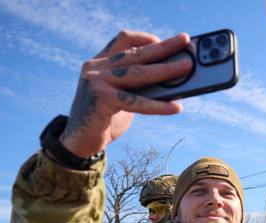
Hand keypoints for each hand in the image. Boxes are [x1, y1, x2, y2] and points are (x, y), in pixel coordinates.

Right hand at [60, 30, 193, 156]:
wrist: (80, 142)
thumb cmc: (105, 119)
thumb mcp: (121, 97)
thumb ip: (138, 86)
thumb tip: (172, 82)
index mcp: (100, 62)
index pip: (123, 39)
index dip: (145, 38)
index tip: (166, 42)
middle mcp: (96, 67)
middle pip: (136, 53)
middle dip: (163, 46)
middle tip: (184, 41)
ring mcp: (97, 82)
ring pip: (138, 72)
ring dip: (165, 69)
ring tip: (186, 67)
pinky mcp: (101, 100)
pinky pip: (136, 101)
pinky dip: (159, 105)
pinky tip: (175, 107)